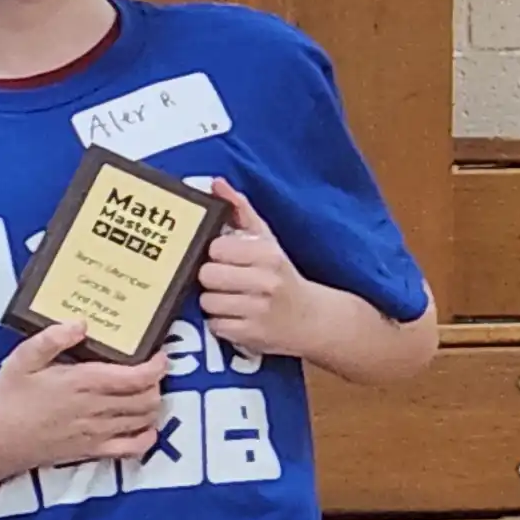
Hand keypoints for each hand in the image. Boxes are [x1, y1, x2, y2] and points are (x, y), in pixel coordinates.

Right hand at [0, 316, 170, 472]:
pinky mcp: (93, 452)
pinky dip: (146, 437)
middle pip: (148, 398)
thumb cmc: (8, 398)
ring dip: (152, 406)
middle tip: (147, 373)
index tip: (159, 355)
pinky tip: (144, 428)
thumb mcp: (21, 359)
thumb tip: (81, 324)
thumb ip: (51, 339)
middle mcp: (97, 408)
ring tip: (144, 393)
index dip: (157, 366)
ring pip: (145, 420)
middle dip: (156, 384)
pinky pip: (132, 448)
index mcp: (83, 382)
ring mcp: (98, 433)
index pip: (137, 377)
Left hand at [194, 179, 323, 361]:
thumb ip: (240, 210)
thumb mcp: (266, 240)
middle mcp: (265, 282)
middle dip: (211, 278)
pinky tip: (238, 316)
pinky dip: (221, 322)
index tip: (224, 257)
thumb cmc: (281, 274)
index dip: (215, 254)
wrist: (312, 319)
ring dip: (214, 302)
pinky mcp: (250, 336)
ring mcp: (258, 311)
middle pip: (207, 275)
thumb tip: (216, 183)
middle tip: (227, 280)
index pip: (215, 249)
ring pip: (207, 302)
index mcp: (267, 254)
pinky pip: (215, 325)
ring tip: (233, 298)